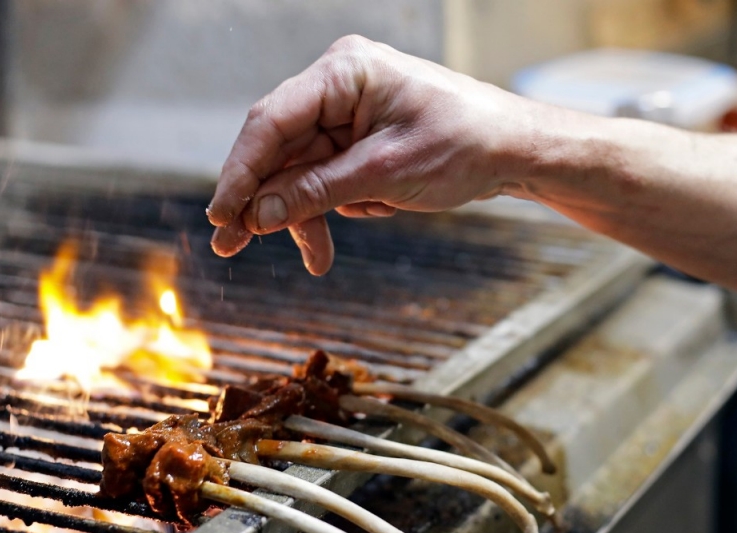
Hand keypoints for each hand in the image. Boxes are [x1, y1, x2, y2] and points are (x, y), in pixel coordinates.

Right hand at [207, 35, 532, 274]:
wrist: (514, 152)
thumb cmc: (464, 144)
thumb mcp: (386, 172)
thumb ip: (318, 191)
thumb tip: (259, 214)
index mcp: (344, 71)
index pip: (272, 120)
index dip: (240, 170)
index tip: (222, 214)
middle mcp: (338, 87)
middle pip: (279, 149)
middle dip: (264, 201)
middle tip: (230, 245)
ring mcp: (347, 115)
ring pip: (300, 172)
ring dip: (302, 216)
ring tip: (315, 258)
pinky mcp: (358, 142)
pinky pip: (326, 180)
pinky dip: (330, 211)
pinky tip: (345, 232)